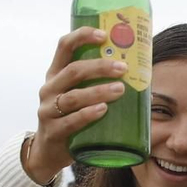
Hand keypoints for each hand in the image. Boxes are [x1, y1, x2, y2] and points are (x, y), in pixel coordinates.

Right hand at [26, 28, 125, 184]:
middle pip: (73, 71)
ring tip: (120, 89)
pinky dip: (88, 114)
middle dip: (99, 66)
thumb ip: (95, 82)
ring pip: (73, 97)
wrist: (48, 151)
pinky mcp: (53, 131)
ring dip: (98, 91)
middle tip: (122, 67)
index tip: (104, 35)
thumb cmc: (71, 117)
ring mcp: (48, 110)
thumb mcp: (77, 95)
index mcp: (55, 74)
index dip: (82, 36)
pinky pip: (71, 120)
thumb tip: (138, 71)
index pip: (64, 46)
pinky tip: (103, 110)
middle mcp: (49, 88)